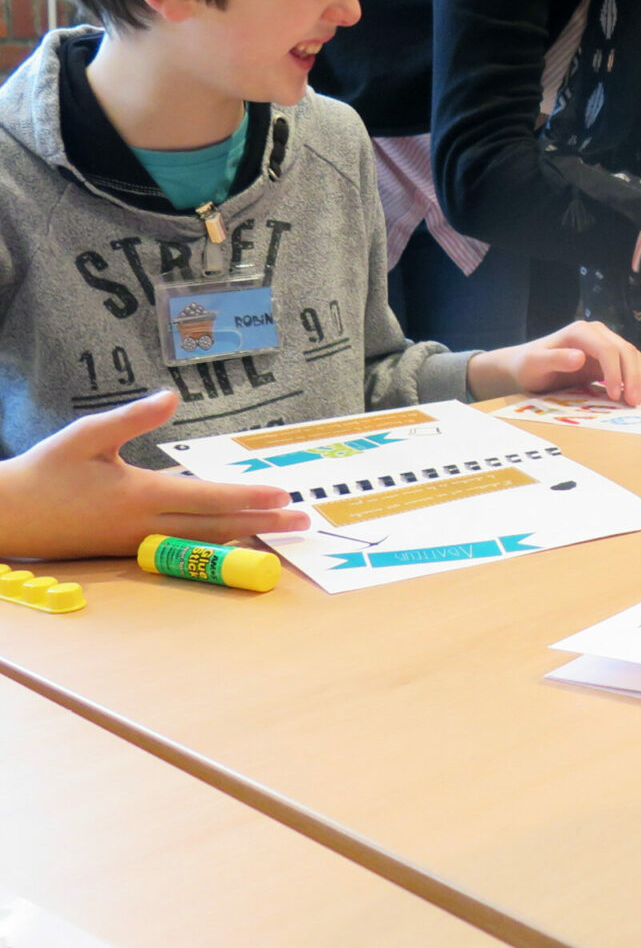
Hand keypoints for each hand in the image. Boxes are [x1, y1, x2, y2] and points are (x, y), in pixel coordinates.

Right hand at [0, 390, 306, 559]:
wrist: (7, 518)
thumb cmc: (46, 472)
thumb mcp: (85, 436)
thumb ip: (131, 418)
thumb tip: (172, 395)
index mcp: (138, 496)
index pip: (207, 498)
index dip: (247, 497)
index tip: (283, 496)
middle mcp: (146, 525)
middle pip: (216, 526)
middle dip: (263, 523)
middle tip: (304, 522)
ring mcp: (141, 543)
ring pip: (203, 541)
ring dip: (247, 535)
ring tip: (283, 532)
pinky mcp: (133, 551)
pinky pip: (185, 548)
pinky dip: (218, 543)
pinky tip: (239, 537)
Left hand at [467, 321, 640, 403]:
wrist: (527, 365)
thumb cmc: (529, 365)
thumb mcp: (536, 364)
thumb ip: (555, 359)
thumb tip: (580, 357)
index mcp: (581, 331)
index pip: (608, 349)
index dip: (615, 372)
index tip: (614, 396)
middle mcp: (596, 332)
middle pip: (625, 350)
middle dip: (632, 377)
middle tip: (632, 402)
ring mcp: (603, 341)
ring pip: (631, 355)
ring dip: (636, 377)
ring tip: (633, 401)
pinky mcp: (607, 355)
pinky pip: (627, 362)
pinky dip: (633, 377)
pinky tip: (630, 393)